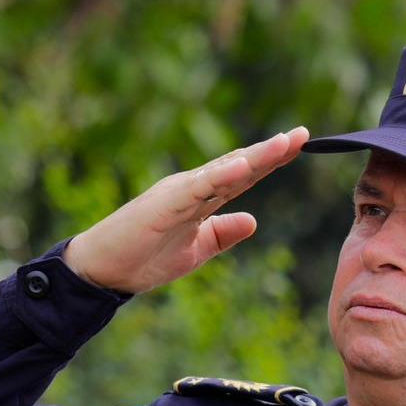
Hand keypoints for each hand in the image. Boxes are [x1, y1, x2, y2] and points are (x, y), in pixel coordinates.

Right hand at [63, 127, 310, 294]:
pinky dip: (220, 175)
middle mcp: (191, 188)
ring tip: (284, 143)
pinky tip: (242, 166)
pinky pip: (196, 188)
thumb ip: (223, 233)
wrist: (103, 270)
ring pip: (222, 171)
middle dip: (270, 152)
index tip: (298, 144)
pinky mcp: (163, 204)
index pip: (241, 176)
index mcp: (200, 198)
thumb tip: (254, 220)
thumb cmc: (144, 257)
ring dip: (254, 157)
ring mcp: (177, 193)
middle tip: (302, 135)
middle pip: (238, 166)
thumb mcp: (197, 249)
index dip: (270, 161)